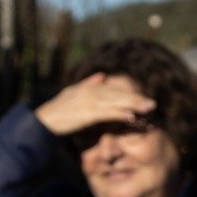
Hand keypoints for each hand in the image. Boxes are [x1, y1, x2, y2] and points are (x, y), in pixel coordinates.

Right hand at [34, 72, 156, 136]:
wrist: (43, 120)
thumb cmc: (58, 110)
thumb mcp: (73, 93)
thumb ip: (88, 83)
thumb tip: (102, 76)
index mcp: (89, 88)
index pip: (114, 90)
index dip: (130, 95)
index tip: (144, 99)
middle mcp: (91, 92)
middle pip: (118, 95)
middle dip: (136, 99)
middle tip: (153, 103)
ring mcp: (89, 102)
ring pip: (115, 102)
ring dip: (133, 105)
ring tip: (148, 108)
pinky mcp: (86, 113)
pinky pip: (107, 113)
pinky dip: (119, 114)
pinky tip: (131, 117)